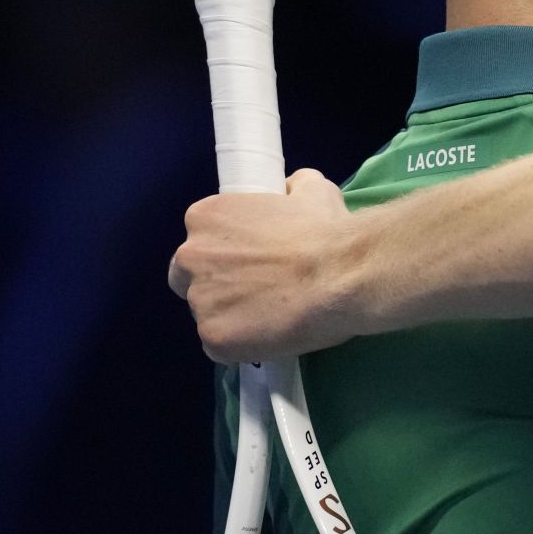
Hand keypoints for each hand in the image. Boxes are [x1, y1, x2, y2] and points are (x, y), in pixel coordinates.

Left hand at [169, 169, 362, 362]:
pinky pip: (222, 346)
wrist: (344, 274)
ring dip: (233, 315)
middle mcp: (190, 258)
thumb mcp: (312, 190)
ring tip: (273, 315)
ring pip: (208, 314)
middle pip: (189, 277)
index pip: (200, 238)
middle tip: (257, 289)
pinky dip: (243, 344)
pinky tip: (273, 334)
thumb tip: (289, 190)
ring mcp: (199, 302)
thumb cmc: (325, 230)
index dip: (226, 252)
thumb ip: (290, 187)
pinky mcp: (213, 339)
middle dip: (216, 284)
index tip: (253, 259)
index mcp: (204, 217)